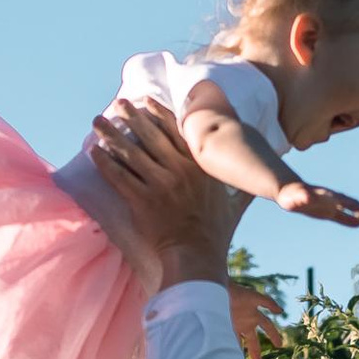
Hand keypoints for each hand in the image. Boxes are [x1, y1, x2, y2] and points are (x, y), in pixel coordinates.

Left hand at [89, 99, 245, 287]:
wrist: (197, 257)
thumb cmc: (217, 233)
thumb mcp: (236, 204)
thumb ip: (245, 186)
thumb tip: (263, 177)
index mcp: (200, 166)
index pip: (176, 131)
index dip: (158, 113)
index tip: (145, 101)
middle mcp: (180, 170)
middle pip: (150, 135)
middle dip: (131, 116)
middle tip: (118, 103)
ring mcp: (160, 185)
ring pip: (131, 152)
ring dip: (111, 134)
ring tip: (97, 121)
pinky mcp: (143, 201)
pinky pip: (119, 177)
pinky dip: (105, 163)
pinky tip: (94, 151)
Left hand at [226, 283, 284, 357]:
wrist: (217, 291)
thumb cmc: (237, 292)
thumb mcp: (254, 297)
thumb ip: (268, 303)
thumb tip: (281, 310)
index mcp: (254, 315)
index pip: (267, 326)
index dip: (274, 335)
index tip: (279, 345)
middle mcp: (245, 322)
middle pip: (253, 340)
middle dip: (256, 351)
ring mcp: (234, 326)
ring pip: (240, 343)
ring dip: (241, 352)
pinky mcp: (223, 328)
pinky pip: (227, 341)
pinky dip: (228, 349)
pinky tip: (229, 358)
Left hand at [281, 179, 358, 227]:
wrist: (289, 193)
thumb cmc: (291, 195)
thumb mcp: (296, 197)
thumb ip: (303, 196)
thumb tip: (308, 197)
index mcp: (324, 195)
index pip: (339, 198)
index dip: (349, 204)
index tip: (358, 210)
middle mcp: (329, 199)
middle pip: (346, 202)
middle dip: (357, 207)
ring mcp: (329, 205)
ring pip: (346, 209)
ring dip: (355, 213)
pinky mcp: (327, 212)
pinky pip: (341, 216)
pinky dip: (349, 219)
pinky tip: (358, 224)